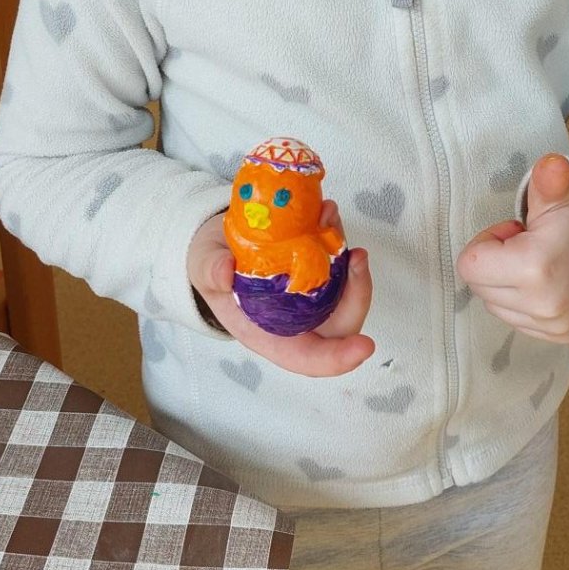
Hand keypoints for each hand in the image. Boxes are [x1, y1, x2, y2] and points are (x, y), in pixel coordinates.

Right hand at [187, 200, 374, 375]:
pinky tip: (326, 211)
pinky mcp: (317, 264)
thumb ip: (210, 271)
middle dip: (358, 292)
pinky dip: (336, 234)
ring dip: (349, 257)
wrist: (215, 241)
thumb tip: (224, 272)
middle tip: (358, 258)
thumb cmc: (211, 267)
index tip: (365, 346)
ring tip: (331, 219)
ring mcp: (312, 291)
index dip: (339, 358)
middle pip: (342, 322)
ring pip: (346, 287)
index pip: (311, 358)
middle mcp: (298, 318)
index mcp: (271, 334)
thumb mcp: (203, 269)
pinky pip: (338, 256)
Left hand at [457, 154, 568, 342]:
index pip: (470, 264)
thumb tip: (552, 166)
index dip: (488, 242)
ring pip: (494, 305)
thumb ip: (549, 180)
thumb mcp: (565, 191)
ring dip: (507, 283)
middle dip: (496, 262)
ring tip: (538, 263)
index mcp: (536, 269)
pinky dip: (521, 300)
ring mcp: (553, 326)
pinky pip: (515, 320)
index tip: (516, 232)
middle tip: (527, 245)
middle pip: (479, 287)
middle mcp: (544, 306)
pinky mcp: (558, 337)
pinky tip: (545, 282)